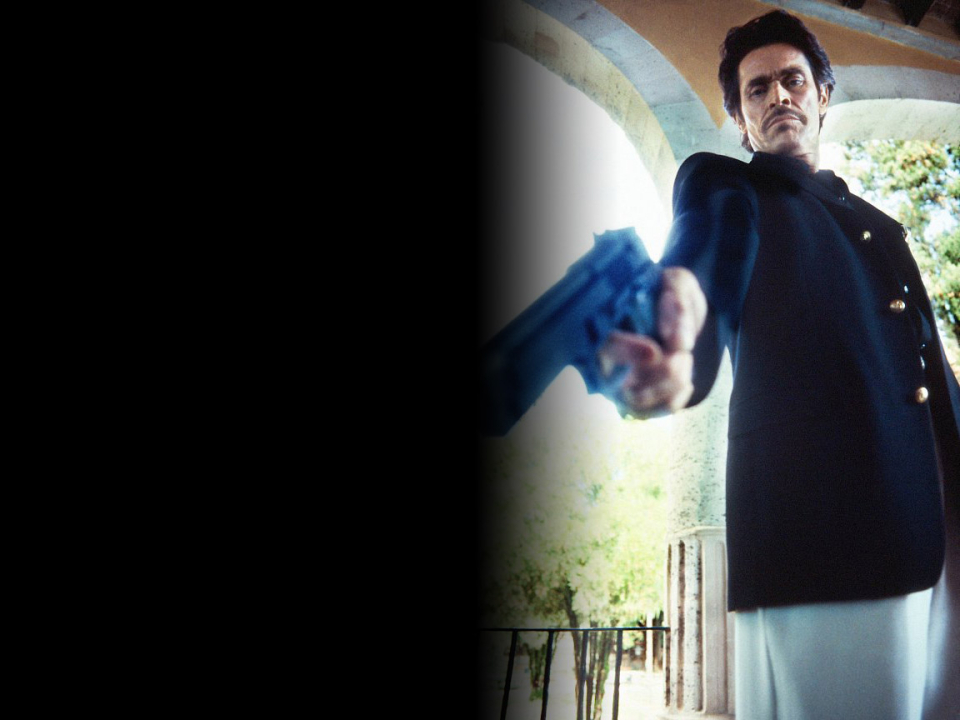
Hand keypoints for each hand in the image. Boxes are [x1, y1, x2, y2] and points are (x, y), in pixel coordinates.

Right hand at [597, 267, 706, 416]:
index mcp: (603, 323)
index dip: (626, 351)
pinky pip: (648, 413)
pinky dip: (672, 401)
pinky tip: (686, 383)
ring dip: (668, 386)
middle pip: (614, 383)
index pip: (603, 343)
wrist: (672, 312)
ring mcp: (614, 382)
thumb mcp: (677, 284)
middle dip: (657, 374)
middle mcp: (601, 357)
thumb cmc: (667, 294)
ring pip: (634, 402)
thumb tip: (675, 341)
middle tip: (683, 356)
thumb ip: (677, 302)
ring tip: (685, 360)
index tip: (656, 352)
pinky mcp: (632, 399)